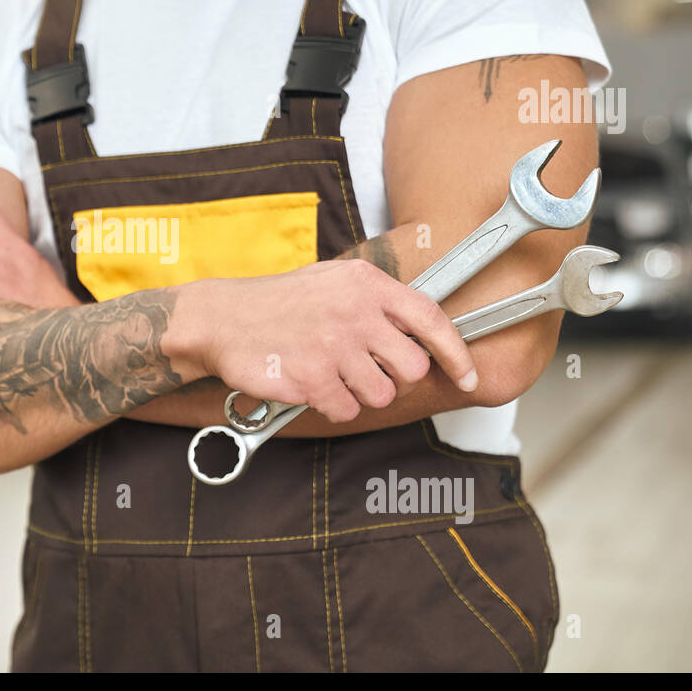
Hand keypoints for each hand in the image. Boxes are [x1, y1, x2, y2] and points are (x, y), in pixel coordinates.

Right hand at [173, 260, 477, 422]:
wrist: (223, 318)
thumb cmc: (283, 302)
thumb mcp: (335, 282)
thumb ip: (379, 303)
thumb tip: (425, 335)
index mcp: (366, 284)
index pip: (430, 320)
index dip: (457, 354)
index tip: (469, 377)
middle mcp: (354, 313)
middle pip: (411, 367)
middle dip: (394, 377)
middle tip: (366, 369)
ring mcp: (333, 346)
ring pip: (380, 394)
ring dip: (360, 393)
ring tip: (331, 373)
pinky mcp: (311, 378)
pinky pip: (345, 409)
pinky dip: (331, 405)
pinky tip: (311, 384)